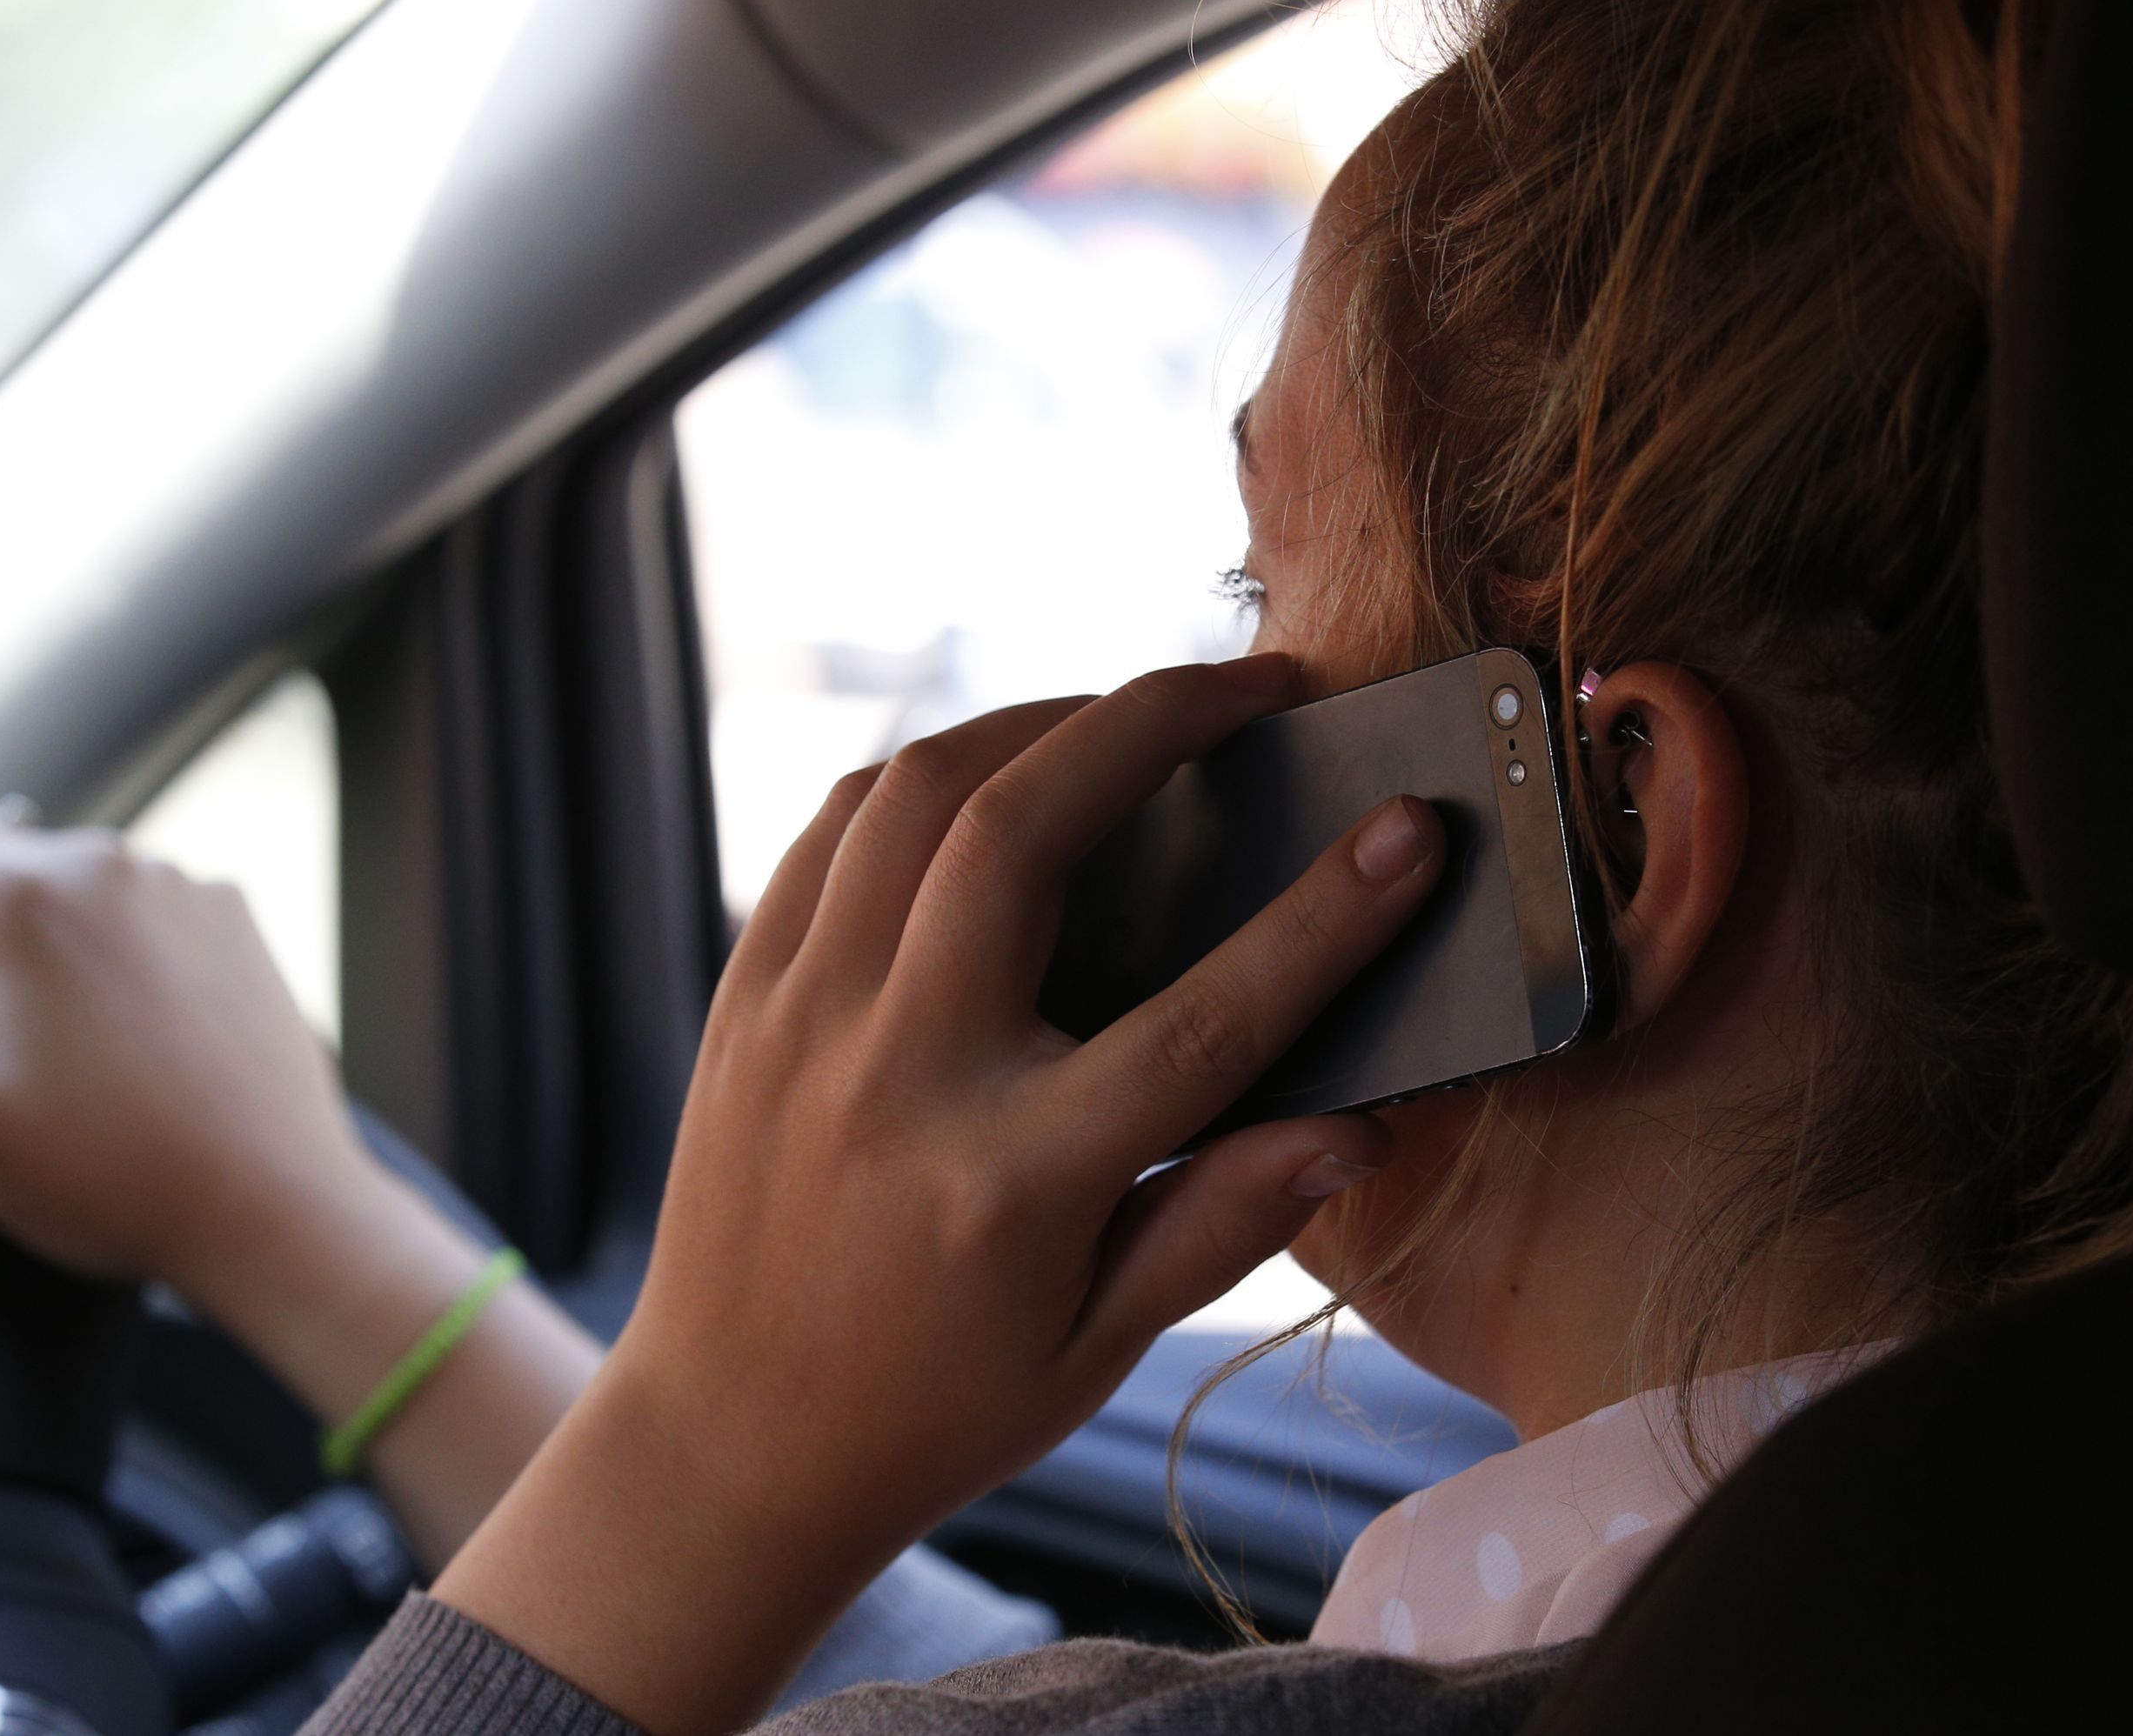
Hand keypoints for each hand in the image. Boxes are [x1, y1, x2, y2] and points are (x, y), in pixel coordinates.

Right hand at [0, 815, 390, 1298]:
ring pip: (40, 879)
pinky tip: (105, 1038)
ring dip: (8, 938)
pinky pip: (122, 904)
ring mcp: (170, 882)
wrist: (278, 1211)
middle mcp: (92, 860)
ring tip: (23, 1050)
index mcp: (7, 897)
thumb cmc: (115, 1179)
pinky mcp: (224, 916)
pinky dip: (91, 948)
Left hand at [435, 652, 1444, 1733]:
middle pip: (1023, 830)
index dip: (1325, 918)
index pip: (1205, 1020)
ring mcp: (803, 1025)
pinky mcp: (744, 1003)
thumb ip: (1220, 1224)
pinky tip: (993, 779)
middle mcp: (899, 1078)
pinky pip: (830, 834)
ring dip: (1031, 722)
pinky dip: (921, 778)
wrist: (725, 1446)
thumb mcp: (1094, 1351)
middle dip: (1153, 719)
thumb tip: (1357, 1126)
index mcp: (1011, 1182)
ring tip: (1124, 720)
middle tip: (1250, 685)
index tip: (1407, 832)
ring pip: (912, 797)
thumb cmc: (930, 1410)